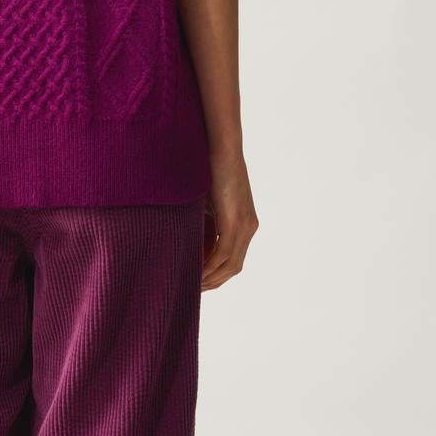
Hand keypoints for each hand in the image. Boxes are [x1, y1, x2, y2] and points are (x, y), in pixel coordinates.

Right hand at [201, 151, 258, 290]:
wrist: (220, 147)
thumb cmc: (209, 169)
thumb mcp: (205, 203)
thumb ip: (203, 223)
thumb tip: (187, 241)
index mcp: (244, 223)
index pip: (232, 259)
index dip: (216, 274)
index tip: (197, 280)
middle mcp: (249, 227)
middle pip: (234, 267)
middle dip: (213, 281)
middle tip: (192, 288)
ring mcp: (244, 225)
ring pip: (230, 264)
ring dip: (211, 278)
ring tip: (191, 284)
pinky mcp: (235, 221)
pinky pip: (224, 254)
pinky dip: (210, 266)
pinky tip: (196, 271)